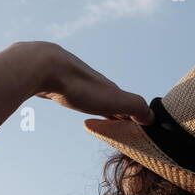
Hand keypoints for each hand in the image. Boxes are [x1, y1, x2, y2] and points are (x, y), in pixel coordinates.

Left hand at [29, 42, 154, 123]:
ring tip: (88, 110)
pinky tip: (61, 96)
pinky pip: (63, 89)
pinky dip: (67, 95)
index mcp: (106, 87)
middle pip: (104, 97)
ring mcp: (71, 78)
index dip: (130, 116)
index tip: (133, 128)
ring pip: (83, 91)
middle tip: (113, 123)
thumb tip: (152, 117)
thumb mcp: (112, 99)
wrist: (43, 66)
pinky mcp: (51, 80)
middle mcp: (91, 81)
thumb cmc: (78, 86)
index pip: (124, 104)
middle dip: (110, 109)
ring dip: (88, 101)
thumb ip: (134, 106)